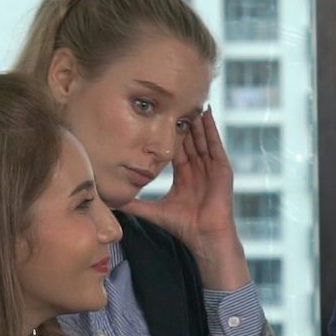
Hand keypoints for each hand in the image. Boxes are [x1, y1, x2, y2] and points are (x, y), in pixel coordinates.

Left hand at [118, 109, 247, 286]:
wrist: (204, 237)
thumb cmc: (183, 227)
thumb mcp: (154, 211)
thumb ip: (136, 205)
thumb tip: (113, 203)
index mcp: (184, 177)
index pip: (176, 149)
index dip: (168, 134)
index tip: (159, 116)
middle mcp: (198, 170)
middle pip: (190, 140)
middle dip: (184, 121)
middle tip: (176, 99)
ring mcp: (211, 169)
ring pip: (202, 139)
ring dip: (197, 120)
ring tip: (191, 99)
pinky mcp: (222, 170)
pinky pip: (216, 145)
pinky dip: (212, 130)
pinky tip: (207, 114)